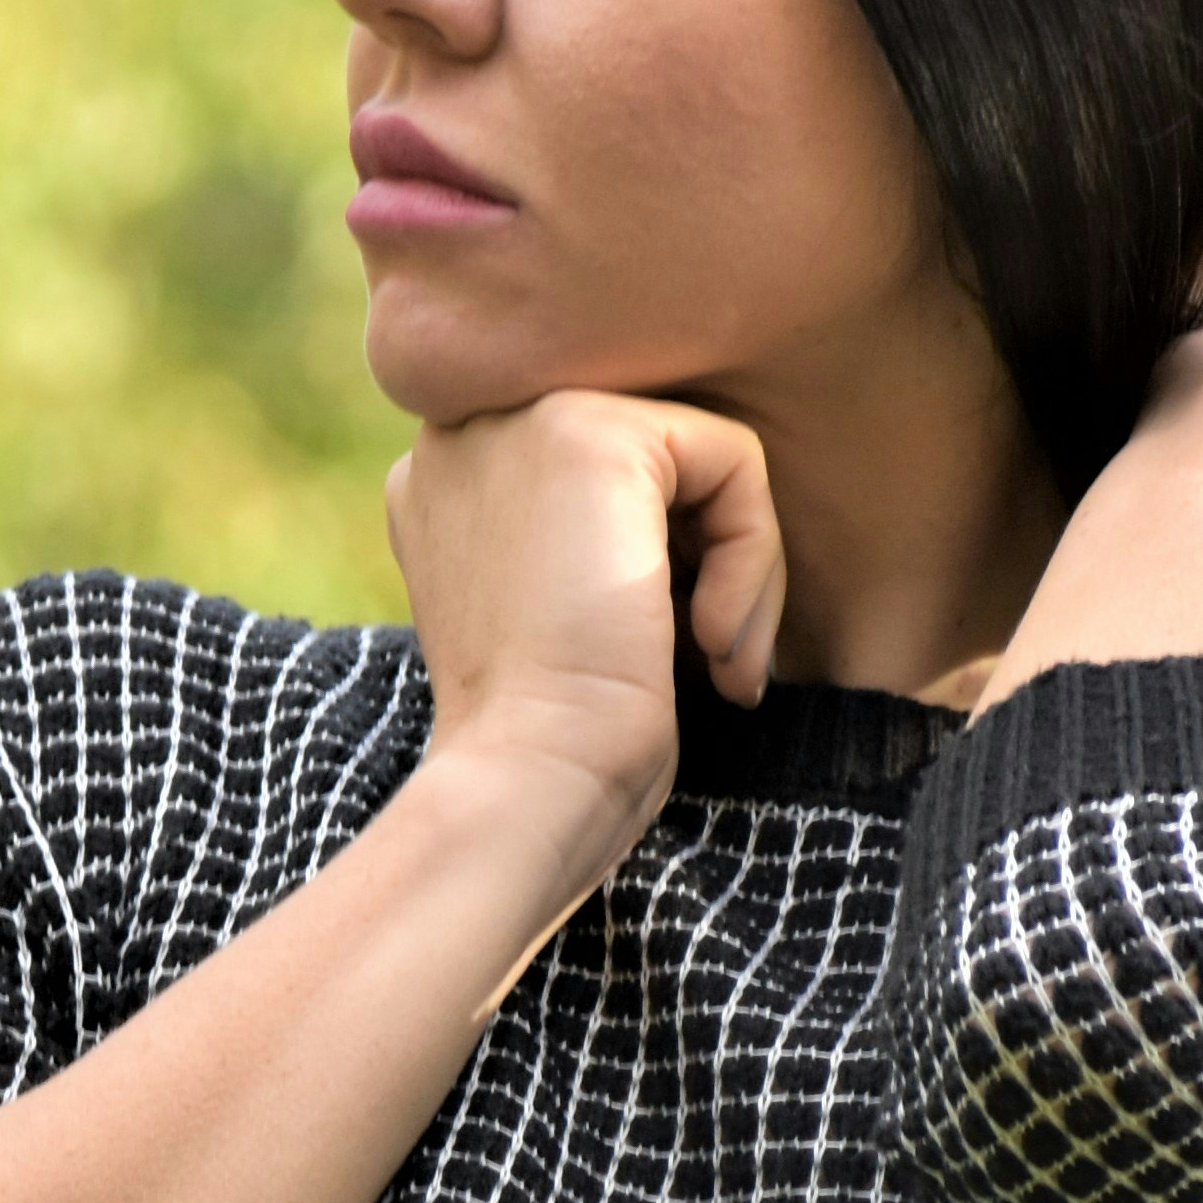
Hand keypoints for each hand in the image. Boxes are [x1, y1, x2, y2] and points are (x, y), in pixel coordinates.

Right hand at [385, 389, 786, 876]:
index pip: (603, 481)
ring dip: (741, 571)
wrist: (527, 784)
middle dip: (709, 561)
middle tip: (714, 668)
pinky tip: (715, 643)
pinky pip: (734, 460)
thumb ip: (592, 548)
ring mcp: (518, 419)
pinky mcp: (590, 430)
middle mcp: (466, 431)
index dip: (664, 564)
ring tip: (720, 666)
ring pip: (700, 457)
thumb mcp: (561, 624)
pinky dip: (755, 558)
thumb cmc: (553, 748)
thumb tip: (694, 526)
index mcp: (447, 483)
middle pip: (655, 458)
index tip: (668, 662)